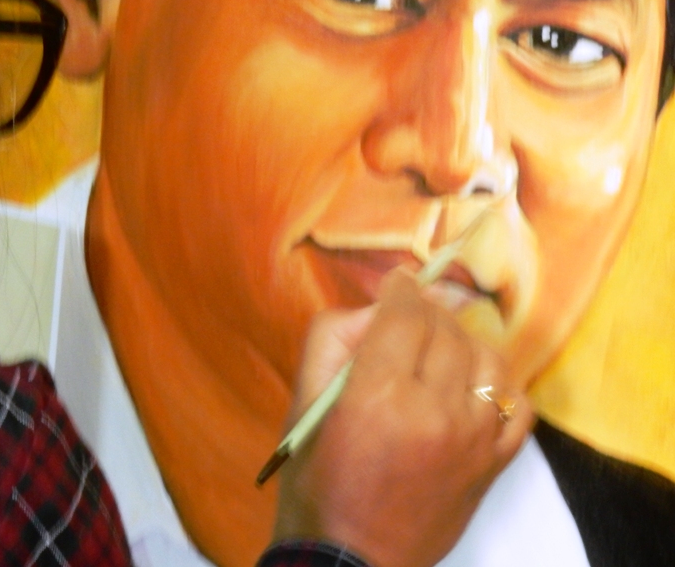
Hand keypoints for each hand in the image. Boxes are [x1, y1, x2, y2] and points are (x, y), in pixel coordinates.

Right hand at [273, 268, 533, 566]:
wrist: (350, 559)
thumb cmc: (317, 480)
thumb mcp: (303, 403)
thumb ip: (331, 341)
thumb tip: (375, 308)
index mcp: (379, 395)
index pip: (406, 315)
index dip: (402, 290)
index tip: (398, 283)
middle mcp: (436, 411)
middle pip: (447, 331)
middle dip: (427, 312)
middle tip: (409, 314)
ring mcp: (474, 440)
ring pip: (488, 359)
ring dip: (463, 342)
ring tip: (440, 348)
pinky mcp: (495, 465)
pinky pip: (518, 404)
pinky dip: (500, 383)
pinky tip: (473, 385)